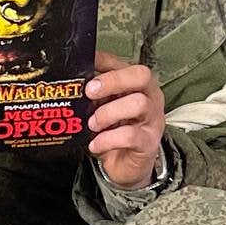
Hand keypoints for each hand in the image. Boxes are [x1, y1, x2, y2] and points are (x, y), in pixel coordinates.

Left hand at [85, 51, 165, 189]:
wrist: (126, 164)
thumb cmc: (115, 131)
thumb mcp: (103, 107)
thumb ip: (95, 93)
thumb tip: (73, 81)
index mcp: (137, 85)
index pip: (124, 63)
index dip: (104, 60)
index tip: (85, 64)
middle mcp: (150, 97)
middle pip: (140, 76)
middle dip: (112, 81)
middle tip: (90, 92)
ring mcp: (152, 119)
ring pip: (137, 104)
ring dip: (108, 113)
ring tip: (92, 124)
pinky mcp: (148, 142)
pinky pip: (130, 135)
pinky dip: (107, 139)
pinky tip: (95, 144)